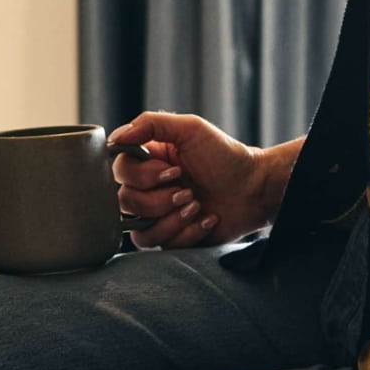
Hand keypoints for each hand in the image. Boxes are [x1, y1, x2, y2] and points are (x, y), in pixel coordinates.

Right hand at [109, 111, 274, 249]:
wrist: (255, 188)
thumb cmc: (225, 155)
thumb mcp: (190, 128)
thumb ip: (150, 124)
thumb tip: (115, 138)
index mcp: (148, 161)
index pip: (119, 171)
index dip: (142, 175)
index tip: (173, 170)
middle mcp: (148, 189)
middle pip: (125, 202)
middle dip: (161, 199)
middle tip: (188, 189)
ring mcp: (159, 216)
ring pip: (139, 231)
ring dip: (172, 218)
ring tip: (196, 205)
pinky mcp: (172, 238)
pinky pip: (162, 246)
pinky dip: (188, 232)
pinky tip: (206, 219)